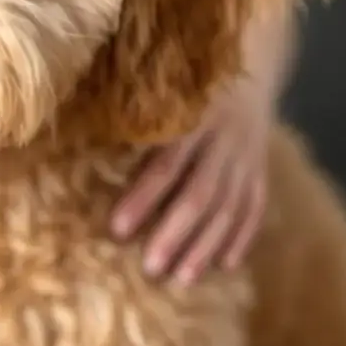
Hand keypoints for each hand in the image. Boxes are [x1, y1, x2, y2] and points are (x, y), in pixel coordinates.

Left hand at [111, 74, 271, 284]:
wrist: (250, 67)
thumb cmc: (183, 88)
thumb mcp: (161, 97)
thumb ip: (134, 124)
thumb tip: (84, 150)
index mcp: (190, 121)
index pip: (165, 166)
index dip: (142, 199)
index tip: (116, 229)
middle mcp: (223, 141)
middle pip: (199, 195)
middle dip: (175, 234)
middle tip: (150, 268)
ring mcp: (247, 158)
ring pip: (229, 209)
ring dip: (206, 246)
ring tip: (183, 278)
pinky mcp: (261, 170)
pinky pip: (254, 208)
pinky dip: (241, 237)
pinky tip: (224, 265)